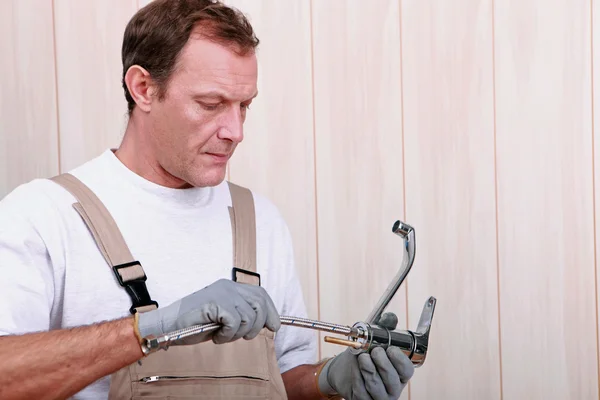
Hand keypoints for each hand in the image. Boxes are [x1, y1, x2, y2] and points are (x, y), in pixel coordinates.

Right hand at [136, 279, 280, 344]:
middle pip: (260, 303)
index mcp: (231, 287)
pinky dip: (228, 334)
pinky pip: (235, 322)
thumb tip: (266, 323)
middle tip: (244, 336)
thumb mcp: (224, 317)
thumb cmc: (194, 324)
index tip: (274, 326)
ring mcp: (222, 293)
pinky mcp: (216, 302)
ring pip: (249, 316)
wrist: (168, 326)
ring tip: (223, 336)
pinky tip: (216, 336)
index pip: (260, 294)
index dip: (271, 311)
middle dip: (258, 325)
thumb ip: (242, 314)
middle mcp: (228, 286)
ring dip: (239, 333)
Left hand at [318, 312, 413, 399]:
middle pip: (392, 380)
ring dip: (369, 370)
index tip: (390, 348)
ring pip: (377, 388)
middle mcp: (393, 388)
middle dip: (383, 364)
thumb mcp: (374, 341)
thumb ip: (384, 329)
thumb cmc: (364, 355)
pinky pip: (362, 392)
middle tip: (374, 351)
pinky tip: (355, 368)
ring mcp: (379, 397)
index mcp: (400, 374)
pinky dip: (357, 378)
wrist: (344, 370)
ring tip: (362, 357)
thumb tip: (390, 317)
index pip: (406, 370)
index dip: (399, 360)